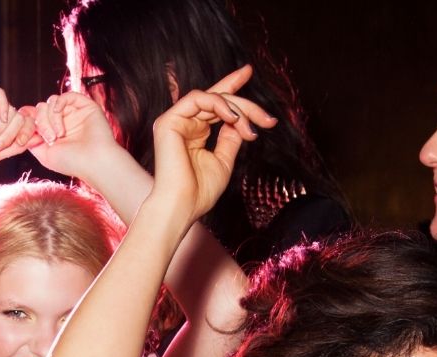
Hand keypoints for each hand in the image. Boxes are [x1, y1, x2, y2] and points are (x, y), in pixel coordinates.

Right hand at [0, 84, 36, 163]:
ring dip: (3, 128)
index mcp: (3, 125)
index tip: (18, 145)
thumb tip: (39, 138)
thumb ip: (18, 146)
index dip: (26, 134)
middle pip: (20, 118)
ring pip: (11, 109)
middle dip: (12, 133)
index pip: (25, 125)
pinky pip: (0, 94)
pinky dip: (4, 106)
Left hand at [23, 91, 121, 179]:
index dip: (27, 122)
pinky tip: (60, 115)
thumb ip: (32, 141)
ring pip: (50, 103)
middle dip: (40, 123)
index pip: (34, 118)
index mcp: (52, 131)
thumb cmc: (72, 162)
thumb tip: (23, 129)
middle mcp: (62, 121)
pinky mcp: (83, 105)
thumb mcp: (44, 155)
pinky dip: (58, 104)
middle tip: (50, 138)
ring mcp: (72, 112)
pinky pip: (65, 96)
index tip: (24, 134)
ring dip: (50, 118)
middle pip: (40, 109)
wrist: (95, 161)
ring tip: (59, 134)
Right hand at [150, 66, 276, 219]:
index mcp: (194, 132)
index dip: (230, 85)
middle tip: (267, 119)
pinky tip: (233, 119)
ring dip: (237, 108)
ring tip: (250, 126)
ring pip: (211, 97)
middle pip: (218, 100)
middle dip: (246, 105)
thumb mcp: (224, 160)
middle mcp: (183, 123)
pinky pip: (198, 98)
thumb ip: (231, 138)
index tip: (248, 71)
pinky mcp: (169, 121)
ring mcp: (175, 120)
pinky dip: (220, 105)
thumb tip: (242, 123)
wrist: (182, 206)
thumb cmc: (200, 192)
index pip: (214, 103)